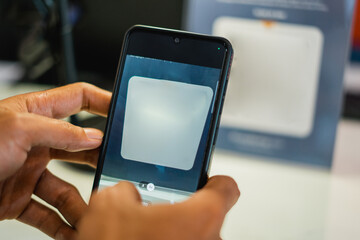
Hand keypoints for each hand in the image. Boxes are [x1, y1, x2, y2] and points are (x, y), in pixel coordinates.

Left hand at [0, 83, 110, 239]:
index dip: (103, 101)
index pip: (79, 99)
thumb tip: (93, 136)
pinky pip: (48, 212)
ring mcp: (30, 171)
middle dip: (99, 159)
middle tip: (117, 168)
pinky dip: (62, 224)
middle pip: (80, 147)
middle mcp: (37, 141)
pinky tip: (74, 231)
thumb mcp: (17, 129)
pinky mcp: (20, 198)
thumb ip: (61, 132)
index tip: (124, 110)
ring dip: (81, 204)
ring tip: (93, 215)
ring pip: (67, 187)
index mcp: (36, 114)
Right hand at [78, 176, 239, 239]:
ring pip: (194, 239)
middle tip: (158, 214)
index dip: (214, 183)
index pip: (226, 188)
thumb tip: (125, 194)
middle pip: (206, 217)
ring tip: (145, 236)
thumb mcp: (110, 206)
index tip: (207, 182)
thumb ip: (125, 191)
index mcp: (201, 217)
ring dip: (174, 237)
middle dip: (181, 215)